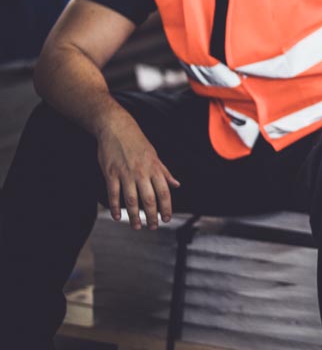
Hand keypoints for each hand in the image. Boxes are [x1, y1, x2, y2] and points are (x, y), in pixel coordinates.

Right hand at [96, 111, 179, 229]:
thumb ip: (165, 172)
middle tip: (153, 227)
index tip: (167, 219)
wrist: (117, 127)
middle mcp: (142, 172)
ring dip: (134, 215)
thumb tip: (177, 184)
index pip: (164, 192)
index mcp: (154, 168)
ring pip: (131, 200)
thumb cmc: (137, 142)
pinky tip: (118, 216)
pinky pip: (114, 194)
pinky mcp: (111, 173)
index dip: (167, 207)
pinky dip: (116, 207)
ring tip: (137, 226)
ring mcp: (125, 173)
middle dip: (152, 216)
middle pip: (149, 199)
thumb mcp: (155, 155)